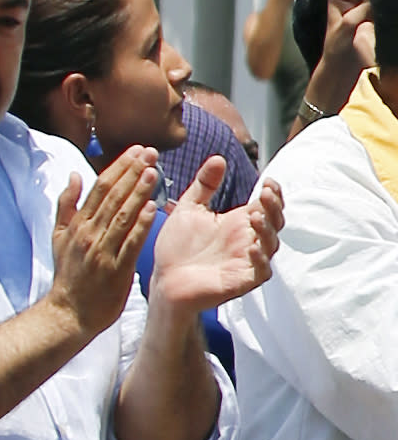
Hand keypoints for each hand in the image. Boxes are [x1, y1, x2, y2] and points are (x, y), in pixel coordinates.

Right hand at [49, 144, 157, 337]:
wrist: (69, 313)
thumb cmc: (68, 275)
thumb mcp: (58, 237)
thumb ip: (66, 205)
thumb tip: (73, 175)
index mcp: (78, 224)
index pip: (100, 187)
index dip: (119, 166)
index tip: (136, 150)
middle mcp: (89, 233)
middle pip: (113, 196)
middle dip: (133, 171)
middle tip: (150, 152)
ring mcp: (102, 251)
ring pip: (122, 215)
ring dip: (138, 192)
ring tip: (153, 171)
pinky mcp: (115, 269)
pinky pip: (130, 243)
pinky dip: (140, 225)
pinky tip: (152, 208)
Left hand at [150, 156, 283, 312]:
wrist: (164, 280)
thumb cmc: (177, 248)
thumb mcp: (189, 209)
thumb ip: (204, 185)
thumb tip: (218, 157)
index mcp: (237, 223)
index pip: (266, 205)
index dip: (273, 194)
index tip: (267, 181)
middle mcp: (246, 241)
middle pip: (275, 222)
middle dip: (274, 207)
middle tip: (265, 193)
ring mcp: (246, 261)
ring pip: (272, 245)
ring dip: (268, 230)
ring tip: (255, 215)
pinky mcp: (241, 281)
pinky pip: (261, 271)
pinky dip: (260, 259)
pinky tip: (251, 247)